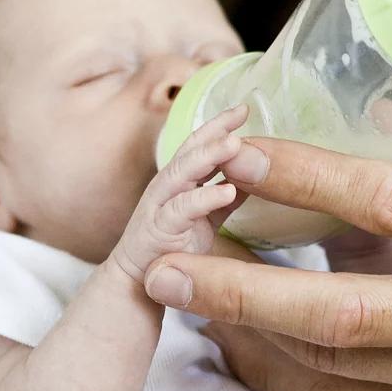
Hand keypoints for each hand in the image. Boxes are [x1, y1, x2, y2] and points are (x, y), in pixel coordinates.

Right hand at [113, 106, 247, 281]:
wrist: (137, 282)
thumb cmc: (170, 246)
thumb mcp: (204, 218)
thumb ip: (224, 197)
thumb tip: (254, 179)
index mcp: (179, 181)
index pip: (199, 144)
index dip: (219, 125)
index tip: (244, 107)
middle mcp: (167, 187)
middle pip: (189, 149)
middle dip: (214, 129)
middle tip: (240, 111)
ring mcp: (159, 206)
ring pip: (182, 173)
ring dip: (208, 156)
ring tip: (235, 143)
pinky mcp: (158, 231)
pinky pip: (181, 211)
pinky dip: (205, 199)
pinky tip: (227, 192)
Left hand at [142, 140, 391, 390]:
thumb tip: (391, 152)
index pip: (391, 200)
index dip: (306, 177)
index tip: (243, 155)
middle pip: (337, 307)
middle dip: (238, 288)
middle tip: (165, 264)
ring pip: (333, 370)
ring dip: (250, 341)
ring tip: (191, 309)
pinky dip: (297, 387)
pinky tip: (254, 361)